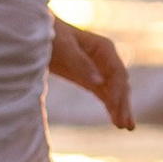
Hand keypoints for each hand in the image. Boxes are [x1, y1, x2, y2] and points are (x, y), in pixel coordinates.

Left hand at [49, 14, 134, 130]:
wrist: (36, 33)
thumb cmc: (50, 35)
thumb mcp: (64, 48)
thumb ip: (81, 64)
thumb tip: (99, 82)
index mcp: (104, 49)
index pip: (117, 73)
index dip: (118, 91)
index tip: (115, 108)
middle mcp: (106, 59)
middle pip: (120, 85)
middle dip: (123, 104)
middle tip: (126, 126)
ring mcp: (98, 70)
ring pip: (114, 92)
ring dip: (120, 109)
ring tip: (126, 128)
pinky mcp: (89, 78)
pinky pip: (104, 95)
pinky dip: (110, 107)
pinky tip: (115, 121)